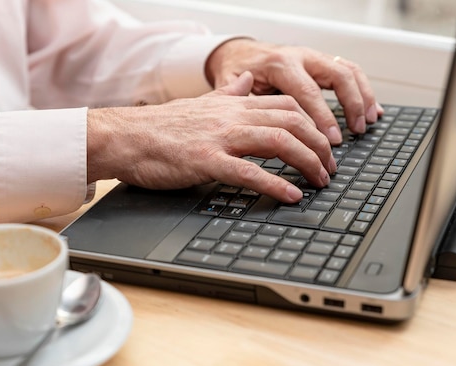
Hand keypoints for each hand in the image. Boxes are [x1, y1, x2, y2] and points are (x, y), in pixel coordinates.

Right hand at [87, 72, 336, 202]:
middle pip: (292, 121)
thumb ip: (228, 92)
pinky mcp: (206, 161)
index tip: (323, 145)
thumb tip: (247, 79)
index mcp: (232, 104)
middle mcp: (231, 117)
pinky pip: (249, 172)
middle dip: (319, 145)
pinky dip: (275, 184)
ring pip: (278, 141)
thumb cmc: (159, 127)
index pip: (286, 106)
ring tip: (320, 181)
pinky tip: (291, 196)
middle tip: (329, 167)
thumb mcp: (200, 104)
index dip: (313, 125)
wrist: (125, 136)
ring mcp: (220, 138)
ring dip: (307, 162)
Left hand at [205, 39, 383, 143]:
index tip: (332, 139)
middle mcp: (300, 57)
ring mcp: (313, 58)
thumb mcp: (230, 87)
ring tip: (367, 123)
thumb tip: (256, 123)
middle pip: (337, 76)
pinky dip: (363, 90)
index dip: (322, 117)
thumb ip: (242, 103)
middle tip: (355, 132)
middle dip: (350, 105)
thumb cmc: (233, 73)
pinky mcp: (321, 62)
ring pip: (348, 71)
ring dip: (362, 97)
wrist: (237, 53)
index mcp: (279, 65)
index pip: (307, 92)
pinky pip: (349, 72)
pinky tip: (372, 110)